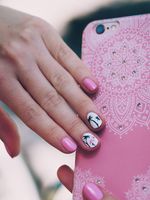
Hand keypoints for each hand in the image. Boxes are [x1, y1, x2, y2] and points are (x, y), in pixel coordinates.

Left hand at [0, 6, 103, 152]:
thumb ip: (1, 122)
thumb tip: (15, 151)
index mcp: (0, 80)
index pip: (31, 113)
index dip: (51, 132)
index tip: (70, 147)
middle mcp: (18, 62)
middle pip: (51, 100)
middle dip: (74, 124)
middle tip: (91, 141)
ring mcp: (33, 45)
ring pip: (63, 81)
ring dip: (83, 103)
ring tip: (98, 122)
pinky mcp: (44, 31)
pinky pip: (67, 55)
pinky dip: (82, 72)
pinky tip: (94, 89)